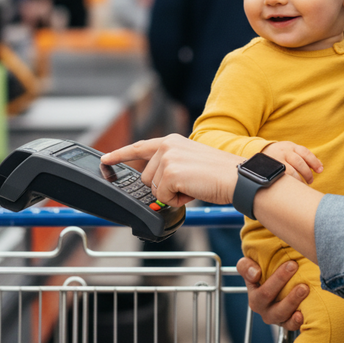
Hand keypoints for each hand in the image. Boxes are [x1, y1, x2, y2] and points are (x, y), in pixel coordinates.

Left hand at [101, 134, 242, 207]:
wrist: (237, 177)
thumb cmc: (220, 174)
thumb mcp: (191, 163)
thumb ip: (170, 168)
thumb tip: (157, 189)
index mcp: (172, 141)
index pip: (140, 148)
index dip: (120, 155)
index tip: (106, 159)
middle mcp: (167, 146)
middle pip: (147, 178)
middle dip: (164, 187)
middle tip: (189, 183)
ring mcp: (167, 159)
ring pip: (154, 190)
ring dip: (173, 194)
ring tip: (194, 185)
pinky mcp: (170, 174)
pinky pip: (164, 198)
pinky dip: (178, 200)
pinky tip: (194, 190)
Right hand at [236, 256, 307, 331]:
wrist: (280, 291)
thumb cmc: (267, 276)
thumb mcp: (254, 266)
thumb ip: (247, 266)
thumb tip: (255, 273)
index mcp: (251, 288)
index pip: (250, 277)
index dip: (254, 271)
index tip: (262, 265)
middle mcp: (260, 305)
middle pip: (266, 294)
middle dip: (280, 279)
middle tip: (293, 265)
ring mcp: (273, 316)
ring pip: (279, 312)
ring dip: (291, 300)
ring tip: (304, 288)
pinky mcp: (285, 323)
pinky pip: (289, 325)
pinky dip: (295, 321)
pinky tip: (301, 315)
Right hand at [263, 142, 322, 184]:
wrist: (259, 152)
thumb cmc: (281, 154)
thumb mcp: (291, 150)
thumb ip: (304, 157)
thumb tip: (320, 167)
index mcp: (291, 146)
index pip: (305, 153)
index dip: (314, 162)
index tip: (320, 170)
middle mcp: (284, 151)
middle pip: (299, 163)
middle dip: (307, 173)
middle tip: (310, 181)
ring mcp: (276, 160)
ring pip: (291, 171)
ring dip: (299, 180)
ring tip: (302, 185)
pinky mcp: (270, 169)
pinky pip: (282, 177)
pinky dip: (289, 182)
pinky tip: (292, 187)